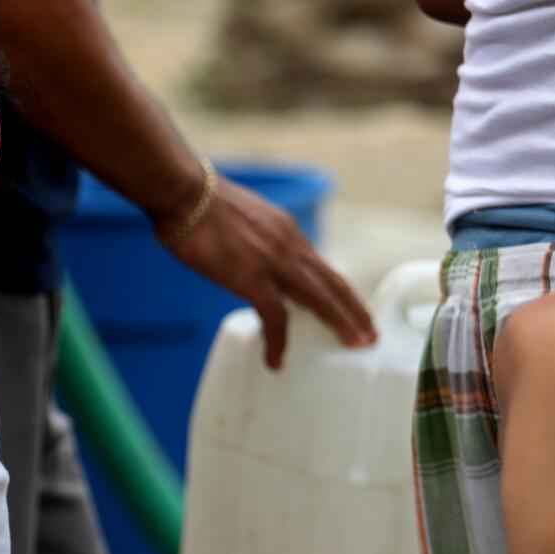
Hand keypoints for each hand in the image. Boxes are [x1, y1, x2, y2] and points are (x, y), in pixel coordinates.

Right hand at [167, 178, 375, 368]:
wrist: (184, 194)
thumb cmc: (197, 203)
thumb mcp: (239, 219)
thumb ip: (250, 239)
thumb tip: (241, 256)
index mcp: (285, 231)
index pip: (320, 265)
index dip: (338, 290)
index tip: (349, 307)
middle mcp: (288, 244)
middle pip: (332, 282)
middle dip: (354, 309)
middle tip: (369, 333)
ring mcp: (274, 261)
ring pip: (320, 298)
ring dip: (340, 322)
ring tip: (354, 343)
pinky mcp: (252, 278)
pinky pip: (275, 316)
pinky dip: (278, 340)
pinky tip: (276, 359)